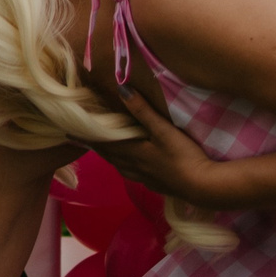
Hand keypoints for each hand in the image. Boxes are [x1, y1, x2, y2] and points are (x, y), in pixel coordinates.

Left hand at [90, 88, 226, 207]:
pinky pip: (134, 175)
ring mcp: (146, 178)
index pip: (105, 142)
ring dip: (110, 158)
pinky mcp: (158, 185)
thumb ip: (142, 111)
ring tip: (103, 152)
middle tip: (82, 139)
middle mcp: (135, 167)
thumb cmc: (183, 156)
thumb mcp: (163, 130)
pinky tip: (132, 170)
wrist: (204, 187)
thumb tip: (121, 89)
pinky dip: (126, 169)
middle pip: (110, 156)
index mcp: (133, 153)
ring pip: (121, 167)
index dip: (88, 136)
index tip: (71, 131)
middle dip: (96, 147)